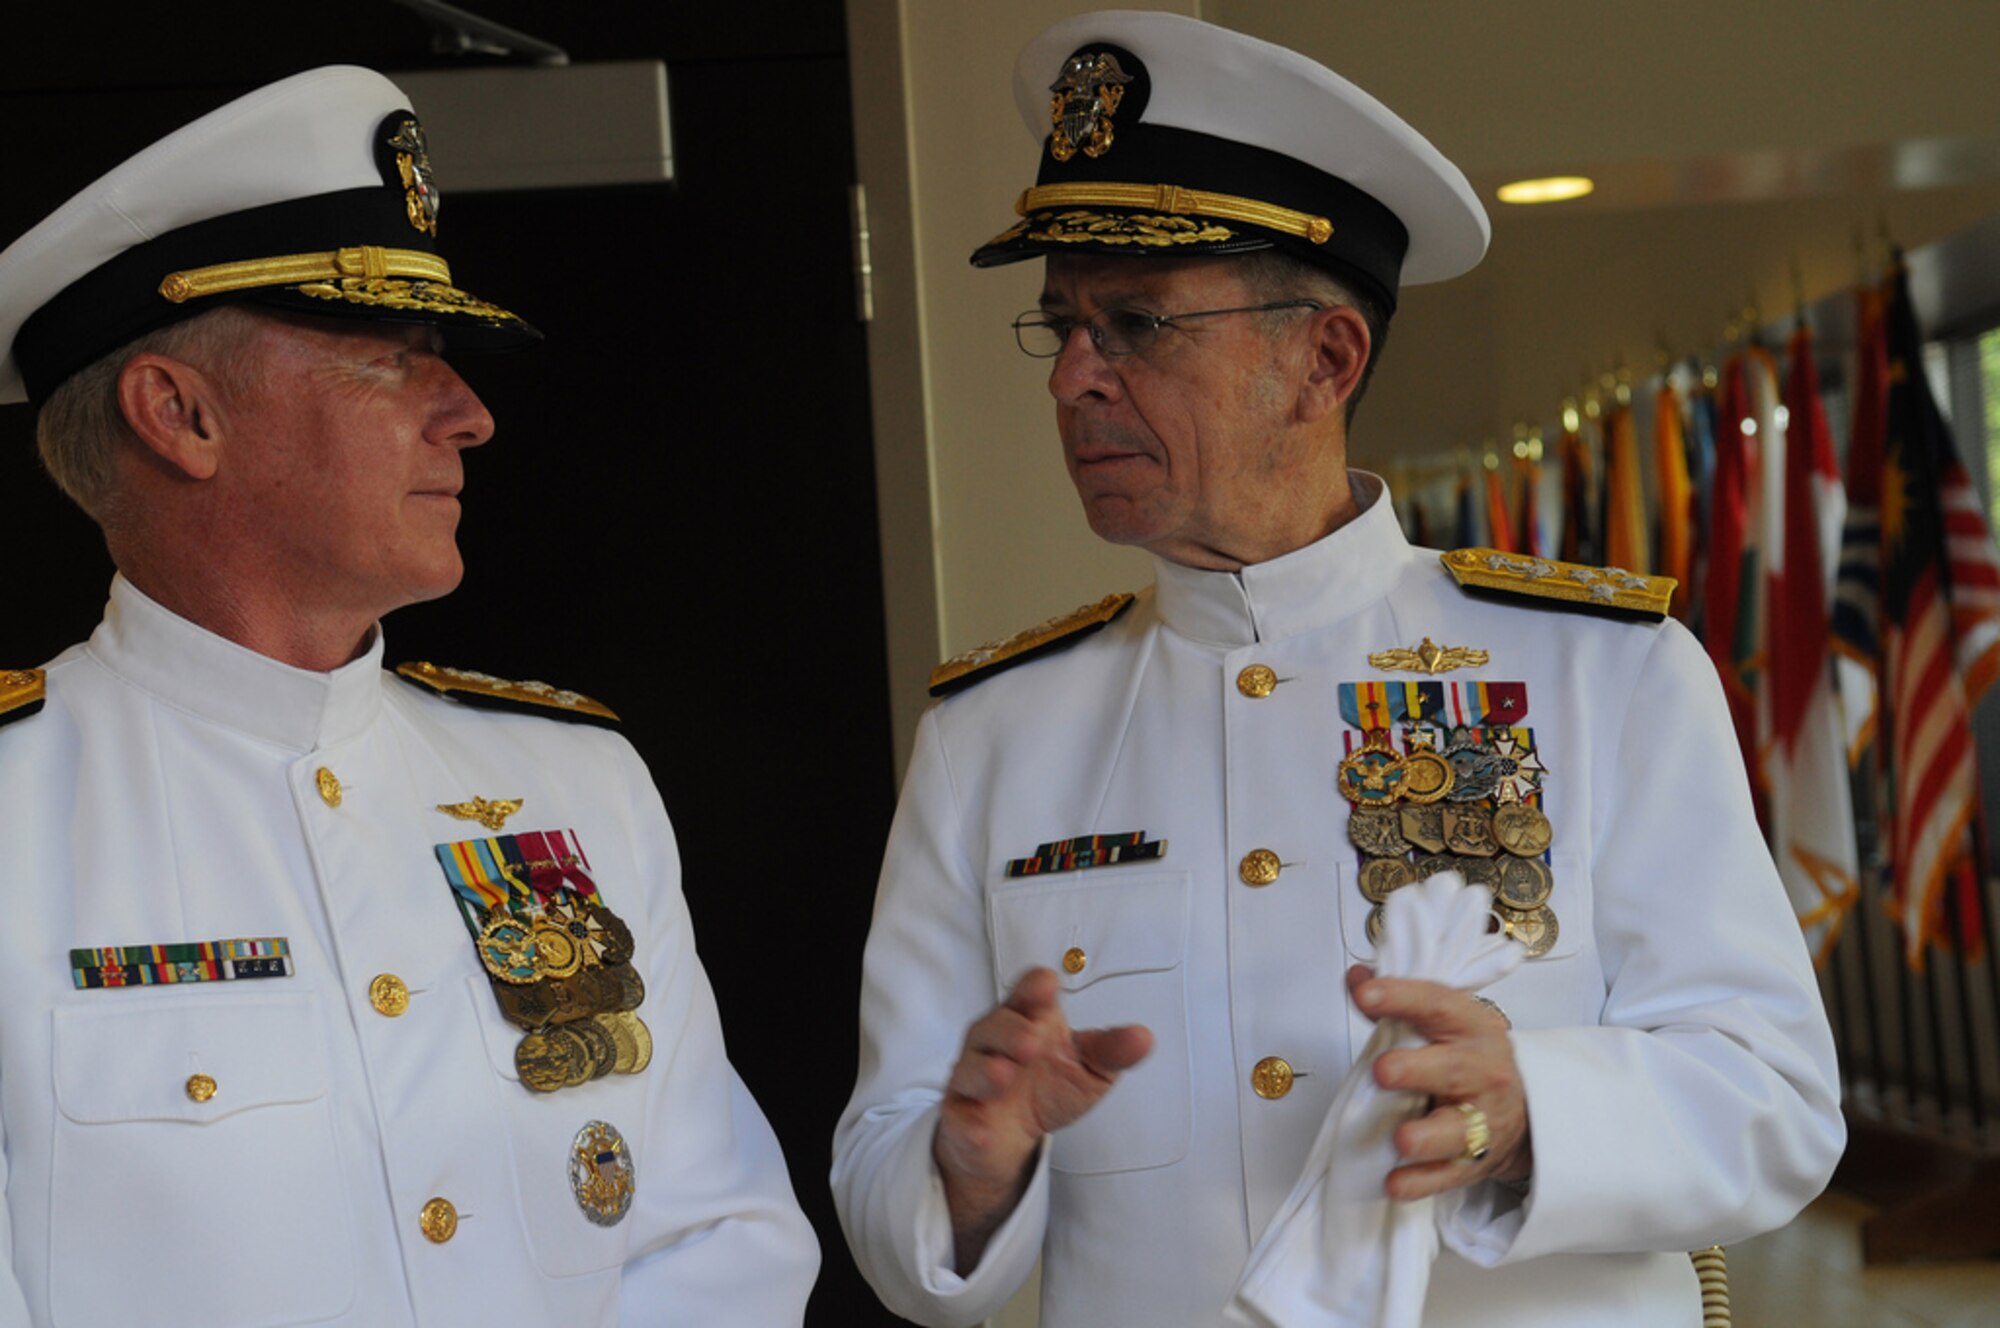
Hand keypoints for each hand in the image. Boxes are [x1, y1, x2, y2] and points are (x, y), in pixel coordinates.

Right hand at [933, 967, 1151, 1269]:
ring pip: (969, 1067)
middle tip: (1032, 1042)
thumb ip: (1111, 1051)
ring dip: (986, 1070)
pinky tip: (982, 1129)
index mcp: (1026, 1020)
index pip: (1025, 994)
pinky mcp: (959, 1115)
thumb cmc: (1048, 1086)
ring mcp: (971, 1078)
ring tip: (1005, 1075)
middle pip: (993, 1026)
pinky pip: (958, 1116)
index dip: (1033, 989)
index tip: (1047, 985)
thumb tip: (1144, 1037)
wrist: (1011, 1139)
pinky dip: (969, 1122)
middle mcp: (992, 1043)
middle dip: (1010, 1031)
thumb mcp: (1088, 1068)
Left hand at [1347, 964, 1530, 1199]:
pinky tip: (1395, 1183)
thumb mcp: (1448, 1022)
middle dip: (1416, 1071)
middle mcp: (1481, 1072)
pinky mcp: (1475, 1162)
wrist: (1529, 1108)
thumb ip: (1400, 1003)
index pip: (1438, 1005)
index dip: (1401, 997)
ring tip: (1401, 1139)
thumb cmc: (1473, 1058)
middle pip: (1452, 1070)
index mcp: (1472, 1028)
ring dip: (1425, 1136)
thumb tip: (1357, 979)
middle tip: (1383, 1070)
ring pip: (1457, 1131)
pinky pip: (1447, 1176)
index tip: (1365, 993)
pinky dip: (1420, 1182)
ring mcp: (1481, 1120)